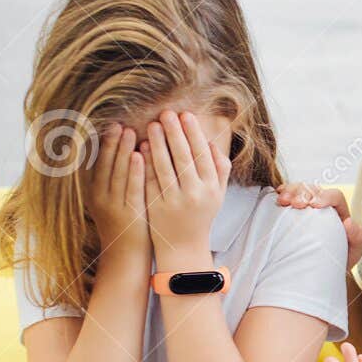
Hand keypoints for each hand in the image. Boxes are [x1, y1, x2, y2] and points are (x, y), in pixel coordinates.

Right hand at [87, 124, 147, 264]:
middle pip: (106, 165)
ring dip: (123, 151)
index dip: (104, 145)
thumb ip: (111, 181)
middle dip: (112, 143)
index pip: (98, 164)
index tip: (110, 125)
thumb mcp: (110, 202)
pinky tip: (140, 155)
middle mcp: (101, 198)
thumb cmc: (123, 226)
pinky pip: (132, 188)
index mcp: (95, 194)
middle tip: (119, 122)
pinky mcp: (130, 214)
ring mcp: (115, 206)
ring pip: (118, 174)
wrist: (126, 258)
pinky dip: (135, 170)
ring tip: (130, 131)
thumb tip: (116, 153)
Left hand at [141, 109, 228, 258]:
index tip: (185, 115)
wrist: (184, 247)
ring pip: (165, 168)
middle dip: (175, 133)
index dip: (193, 134)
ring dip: (158, 144)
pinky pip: (150, 181)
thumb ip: (219, 169)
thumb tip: (212, 143)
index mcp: (211, 188)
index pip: (202, 155)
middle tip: (166, 113)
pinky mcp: (156, 208)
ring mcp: (174, 202)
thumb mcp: (217, 194)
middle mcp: (195, 195)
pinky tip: (142, 148)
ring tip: (152, 125)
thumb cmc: (201, 215)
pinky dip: (146, 163)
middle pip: (184, 158)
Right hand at [275, 182, 361, 270]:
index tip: (314, 205)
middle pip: (314, 189)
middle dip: (303, 192)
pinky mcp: (292, 213)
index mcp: (339, 212)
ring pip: (299, 189)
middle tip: (295, 204)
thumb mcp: (353, 252)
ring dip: (290, 192)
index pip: (335, 195)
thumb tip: (349, 222)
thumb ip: (357, 238)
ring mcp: (306, 208)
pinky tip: (277, 198)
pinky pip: (287, 197)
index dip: (325, 196)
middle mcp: (323, 206)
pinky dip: (282, 195)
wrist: (321, 271)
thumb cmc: (338, 259)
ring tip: (282, 201)